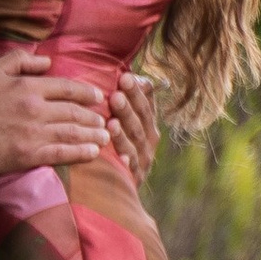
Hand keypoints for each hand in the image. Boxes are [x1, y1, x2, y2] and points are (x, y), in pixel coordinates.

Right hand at [0, 47, 114, 176]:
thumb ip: (20, 60)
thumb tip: (47, 60)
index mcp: (28, 86)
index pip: (68, 88)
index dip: (86, 93)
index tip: (98, 97)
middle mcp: (35, 108)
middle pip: (75, 112)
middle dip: (94, 117)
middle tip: (105, 121)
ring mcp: (32, 133)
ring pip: (73, 132)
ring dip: (93, 135)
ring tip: (105, 137)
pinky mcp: (27, 155)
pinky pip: (62, 153)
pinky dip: (81, 153)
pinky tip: (93, 153)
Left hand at [109, 72, 161, 187]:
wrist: (118, 189)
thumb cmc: (117, 144)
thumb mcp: (125, 120)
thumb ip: (127, 98)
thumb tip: (128, 71)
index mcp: (148, 123)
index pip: (145, 103)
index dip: (137, 91)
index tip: (124, 76)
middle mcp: (149, 140)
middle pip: (141, 120)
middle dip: (129, 107)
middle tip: (116, 94)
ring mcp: (143, 160)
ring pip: (135, 143)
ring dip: (124, 132)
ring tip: (111, 122)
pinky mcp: (135, 178)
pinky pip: (131, 170)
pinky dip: (126, 163)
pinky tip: (120, 157)